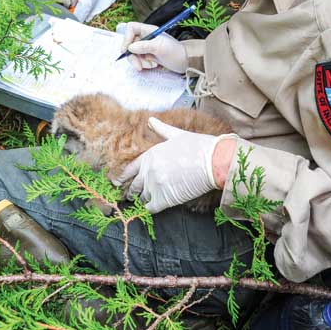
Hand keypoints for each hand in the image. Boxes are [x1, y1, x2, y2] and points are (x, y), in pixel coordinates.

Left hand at [114, 118, 228, 213]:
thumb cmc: (197, 146)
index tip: (117, 183)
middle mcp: (149, 171)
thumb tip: (151, 120)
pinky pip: (151, 208)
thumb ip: (161, 129)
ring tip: (145, 202)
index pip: (129, 170)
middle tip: (131, 196)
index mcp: (150, 155)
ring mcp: (155, 185)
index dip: (122, 178)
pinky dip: (150, 209)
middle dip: (132, 192)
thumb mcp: (176, 134)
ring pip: (142, 198)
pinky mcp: (165, 199)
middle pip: (134, 186)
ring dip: (143, 200)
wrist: (213, 160)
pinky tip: (152, 209)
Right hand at [121, 22, 188, 73]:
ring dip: (139, 61)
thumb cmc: (175, 52)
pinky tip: (153, 66)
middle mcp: (146, 37)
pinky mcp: (148, 56)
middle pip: (130, 43)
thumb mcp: (160, 47)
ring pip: (133, 53)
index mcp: (149, 30)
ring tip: (150, 66)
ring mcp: (146, 47)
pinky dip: (143, 64)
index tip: (127, 50)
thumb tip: (130, 48)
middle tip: (138, 65)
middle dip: (133, 55)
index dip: (126, 38)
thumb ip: (144, 46)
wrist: (185, 62)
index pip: (131, 28)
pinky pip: (139, 59)